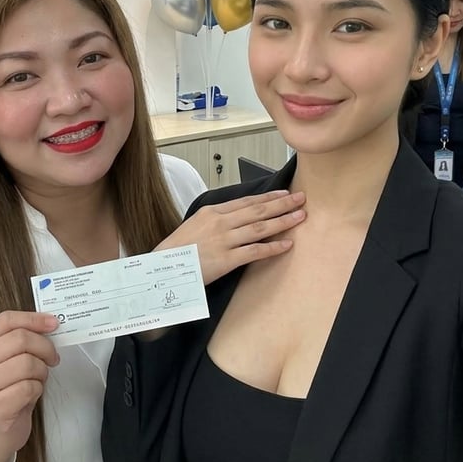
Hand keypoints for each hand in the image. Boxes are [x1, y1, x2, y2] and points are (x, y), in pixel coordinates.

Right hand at [0, 310, 59, 461]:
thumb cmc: (2, 393)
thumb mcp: (3, 363)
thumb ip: (19, 343)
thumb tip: (50, 325)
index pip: (5, 321)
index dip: (33, 318)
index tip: (53, 323)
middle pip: (20, 339)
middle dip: (45, 347)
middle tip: (53, 358)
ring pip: (27, 363)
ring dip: (42, 371)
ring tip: (38, 380)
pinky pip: (29, 387)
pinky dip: (38, 389)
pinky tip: (31, 394)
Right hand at [157, 190, 305, 284]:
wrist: (161, 267)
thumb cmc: (176, 250)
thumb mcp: (194, 225)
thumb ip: (214, 220)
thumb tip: (233, 218)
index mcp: (212, 212)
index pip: (246, 201)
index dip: (268, 197)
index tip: (283, 194)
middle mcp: (220, 222)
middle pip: (258, 210)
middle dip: (282, 204)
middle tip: (301, 198)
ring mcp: (224, 240)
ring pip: (260, 227)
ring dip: (283, 221)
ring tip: (300, 217)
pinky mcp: (226, 259)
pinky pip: (255, 251)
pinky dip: (273, 247)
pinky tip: (287, 244)